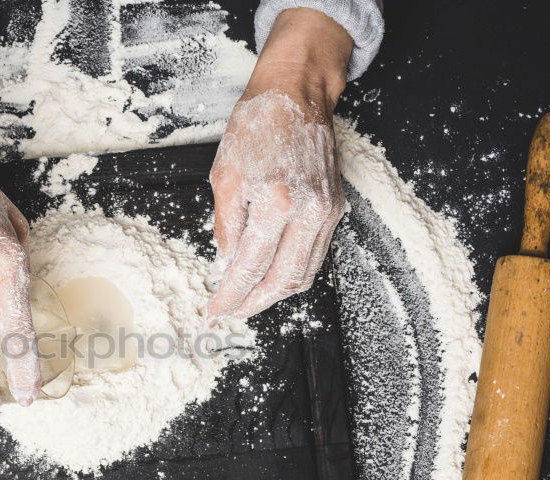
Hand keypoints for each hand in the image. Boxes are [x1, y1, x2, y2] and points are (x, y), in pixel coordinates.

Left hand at [207, 9, 352, 321]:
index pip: (249, 266)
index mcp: (276, 201)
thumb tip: (223, 267)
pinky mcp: (335, 209)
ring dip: (274, 295)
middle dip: (252, 304)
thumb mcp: (225, 177)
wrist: (295, 95)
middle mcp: (308, 211)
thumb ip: (226, 227)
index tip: (214, 311)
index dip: (229, 295)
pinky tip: (271, 277)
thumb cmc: (257, 127)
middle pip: (282, 280)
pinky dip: (292, 274)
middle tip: (230, 313)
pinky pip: (314, 255)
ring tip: (247, 301)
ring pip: (303, 274)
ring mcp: (326, 211)